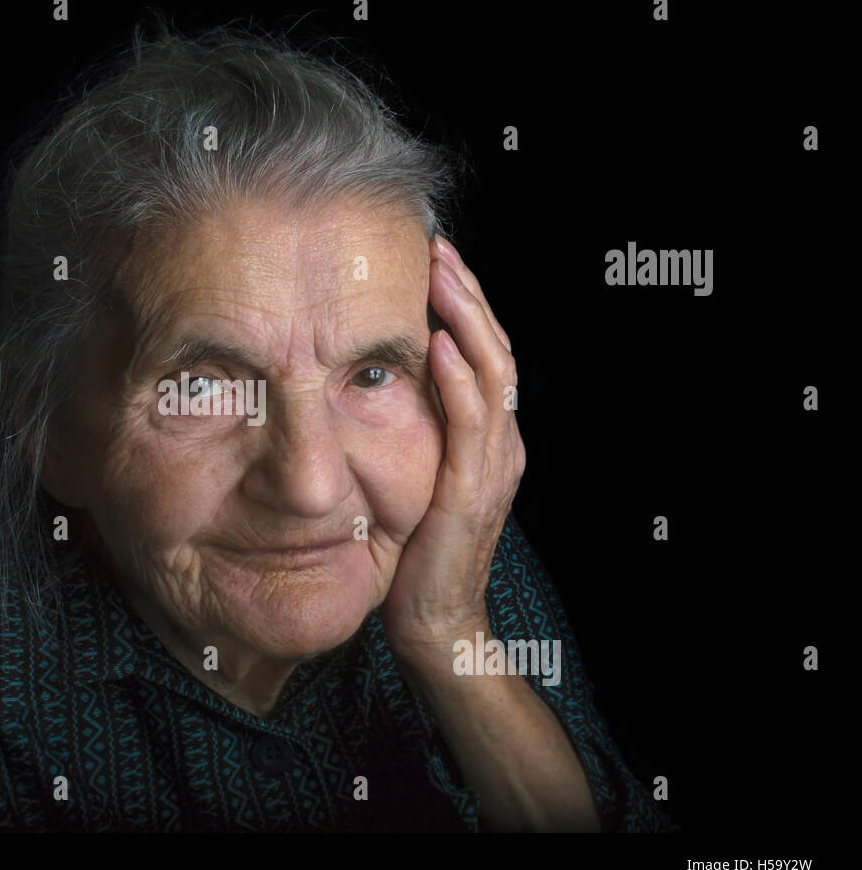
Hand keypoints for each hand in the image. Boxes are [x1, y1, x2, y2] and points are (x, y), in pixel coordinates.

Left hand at [382, 235, 524, 655]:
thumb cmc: (416, 552)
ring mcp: (494, 464)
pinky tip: (439, 343)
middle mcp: (502, 442)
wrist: (435, 623)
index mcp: (489, 437)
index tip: (433, 259)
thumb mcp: (414, 478)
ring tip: (441, 273)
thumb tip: (368, 382)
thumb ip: (411, 433)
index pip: (482, 353)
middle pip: (494, 348)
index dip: (463, 304)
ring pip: (491, 372)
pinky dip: (458, 379)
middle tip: (437, 246)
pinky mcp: (473, 489)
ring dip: (466, 318)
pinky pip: (472, 423)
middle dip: (466, 293)